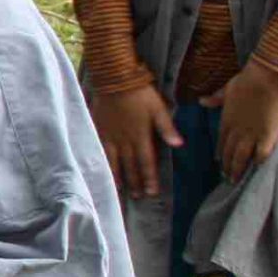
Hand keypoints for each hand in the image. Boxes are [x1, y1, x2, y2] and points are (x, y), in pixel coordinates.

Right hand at [88, 83, 181, 200]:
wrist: (114, 79)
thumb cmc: (140, 93)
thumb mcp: (158, 108)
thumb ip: (167, 128)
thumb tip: (179, 145)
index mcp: (140, 136)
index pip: (146, 162)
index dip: (149, 178)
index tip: (151, 192)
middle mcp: (124, 140)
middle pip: (130, 166)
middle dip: (135, 182)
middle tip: (138, 196)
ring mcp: (109, 137)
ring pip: (113, 162)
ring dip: (118, 177)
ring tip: (120, 190)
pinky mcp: (98, 131)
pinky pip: (99, 152)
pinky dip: (102, 164)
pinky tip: (103, 171)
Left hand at [204, 61, 277, 180]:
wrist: (264, 78)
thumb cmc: (246, 81)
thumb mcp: (226, 89)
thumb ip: (215, 99)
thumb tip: (201, 100)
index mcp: (226, 120)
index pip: (221, 142)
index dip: (220, 153)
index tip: (219, 162)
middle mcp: (236, 130)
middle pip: (229, 152)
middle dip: (227, 166)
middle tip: (227, 178)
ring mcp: (251, 133)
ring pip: (241, 156)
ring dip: (238, 168)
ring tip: (235, 179)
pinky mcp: (268, 134)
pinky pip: (262, 152)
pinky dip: (260, 160)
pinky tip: (258, 167)